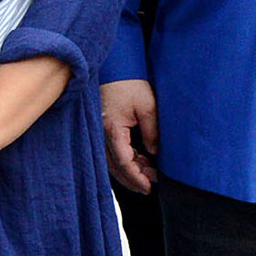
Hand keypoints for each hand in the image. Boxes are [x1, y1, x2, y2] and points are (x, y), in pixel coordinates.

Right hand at [101, 79, 159, 193]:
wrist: (115, 68)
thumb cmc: (129, 84)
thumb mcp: (147, 106)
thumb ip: (152, 131)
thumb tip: (155, 153)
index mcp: (112, 130)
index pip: (124, 163)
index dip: (137, 177)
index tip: (150, 187)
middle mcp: (102, 134)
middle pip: (115, 167)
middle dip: (133, 179)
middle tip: (151, 185)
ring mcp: (100, 132)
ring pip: (112, 161)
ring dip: (129, 170)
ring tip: (149, 173)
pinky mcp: (102, 129)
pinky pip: (111, 152)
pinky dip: (125, 160)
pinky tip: (140, 159)